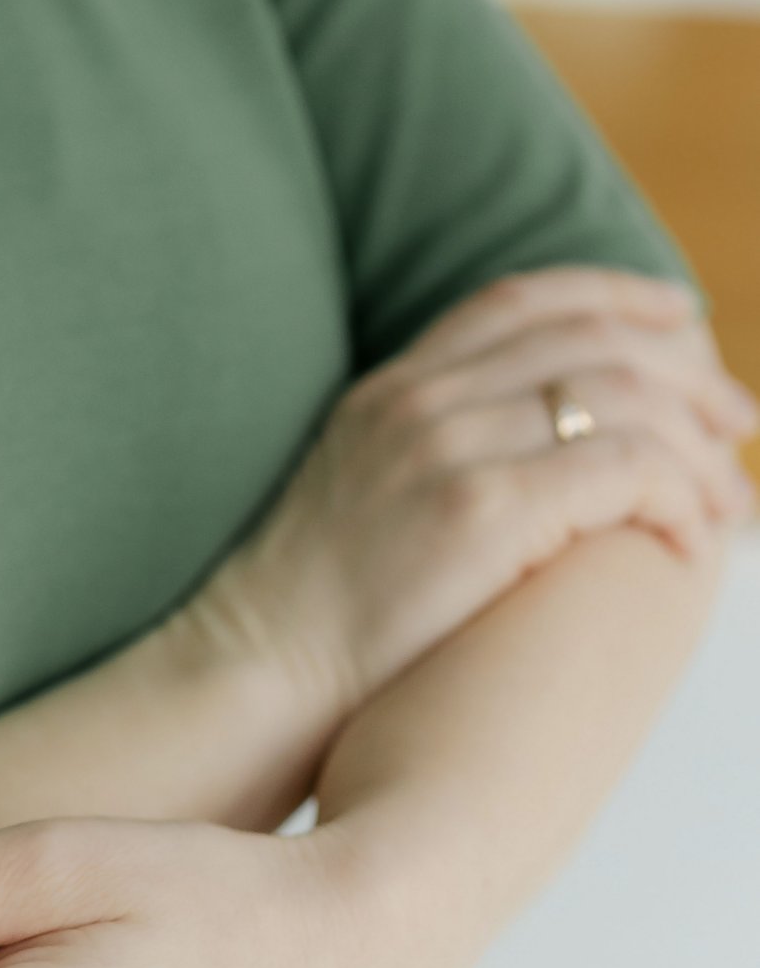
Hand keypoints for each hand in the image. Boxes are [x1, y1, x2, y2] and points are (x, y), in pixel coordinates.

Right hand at [187, 266, 753, 728]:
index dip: (614, 294)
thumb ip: (429, 454)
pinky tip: (692, 542)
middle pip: (590, 338)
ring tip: (731, 501)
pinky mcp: (481, 510)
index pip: (522, 298)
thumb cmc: (315, 619)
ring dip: (700, 447)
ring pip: (623, 400)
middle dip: (688, 371)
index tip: (679, 317)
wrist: (255, 672)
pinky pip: (622, 470)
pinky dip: (679, 497)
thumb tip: (528, 461)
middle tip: (741, 419)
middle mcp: (421, 399)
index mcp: (391, 388)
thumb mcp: (361, 497)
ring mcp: (447, 447)